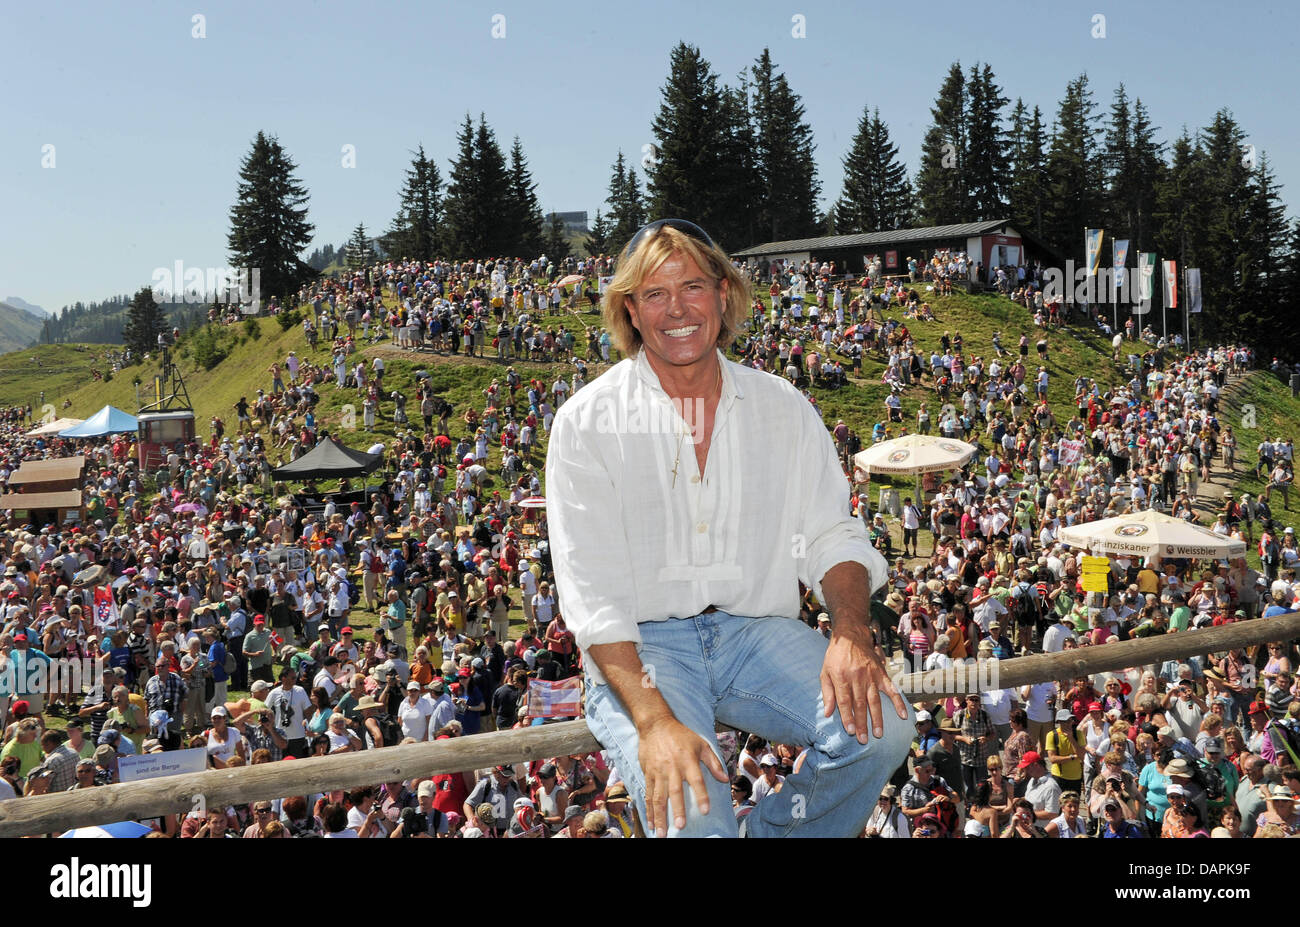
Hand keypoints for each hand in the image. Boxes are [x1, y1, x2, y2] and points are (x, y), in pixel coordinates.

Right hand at [637, 716, 727, 837]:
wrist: (655, 724)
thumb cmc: (681, 735)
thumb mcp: (701, 744)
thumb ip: (713, 763)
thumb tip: (725, 779)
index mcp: (688, 761)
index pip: (696, 780)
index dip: (701, 795)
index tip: (705, 810)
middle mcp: (672, 768)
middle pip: (675, 791)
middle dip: (677, 809)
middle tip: (680, 826)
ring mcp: (658, 772)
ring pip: (658, 797)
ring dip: (659, 816)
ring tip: (661, 832)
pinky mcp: (648, 774)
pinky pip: (648, 795)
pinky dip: (649, 810)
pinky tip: (651, 823)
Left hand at [821, 623, 907, 742]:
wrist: (851, 636)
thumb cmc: (835, 656)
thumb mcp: (825, 672)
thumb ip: (827, 693)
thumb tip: (828, 713)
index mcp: (841, 677)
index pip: (844, 701)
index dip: (847, 717)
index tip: (850, 731)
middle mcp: (857, 677)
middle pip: (860, 704)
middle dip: (862, 723)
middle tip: (864, 739)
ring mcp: (871, 676)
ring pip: (875, 701)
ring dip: (877, 718)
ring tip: (879, 734)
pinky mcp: (882, 674)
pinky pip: (892, 690)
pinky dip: (898, 702)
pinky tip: (903, 715)